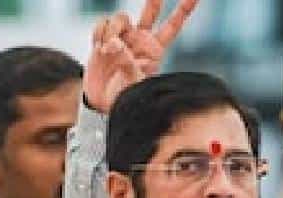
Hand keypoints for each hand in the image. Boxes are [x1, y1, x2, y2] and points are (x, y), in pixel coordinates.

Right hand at [82, 0, 199, 112]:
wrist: (104, 101)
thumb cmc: (125, 96)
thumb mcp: (133, 84)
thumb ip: (127, 62)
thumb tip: (116, 43)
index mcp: (155, 49)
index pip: (172, 26)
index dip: (183, 10)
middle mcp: (140, 39)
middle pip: (151, 12)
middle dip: (155, 0)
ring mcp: (122, 37)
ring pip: (121, 17)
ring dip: (113, 29)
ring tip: (108, 49)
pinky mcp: (104, 39)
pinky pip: (102, 24)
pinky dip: (99, 33)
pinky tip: (99, 48)